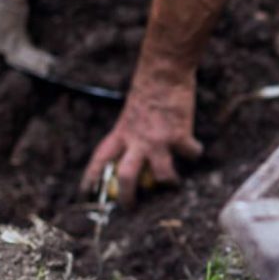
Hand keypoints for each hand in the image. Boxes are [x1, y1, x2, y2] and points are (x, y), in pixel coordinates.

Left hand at [80, 69, 203, 207]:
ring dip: (170, 181)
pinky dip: (194, 152)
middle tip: (131, 207)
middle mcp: (137, 140)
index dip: (91, 179)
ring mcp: (158, 140)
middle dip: (128, 197)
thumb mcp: (130, 114)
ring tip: (173, 181)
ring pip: (162, 175)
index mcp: (121, 133)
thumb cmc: (149, 89)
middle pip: (127, 177)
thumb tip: (138, 155)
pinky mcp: (179, 135)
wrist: (164, 72)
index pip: (100, 160)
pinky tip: (194, 147)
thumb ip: (131, 134)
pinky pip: (190, 154)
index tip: (84, 194)